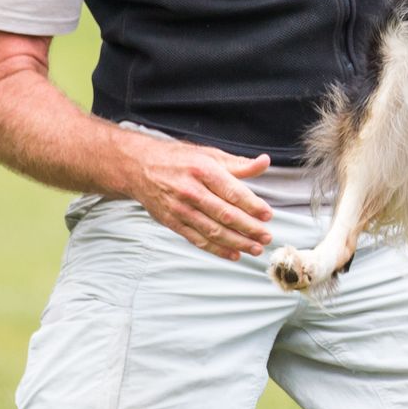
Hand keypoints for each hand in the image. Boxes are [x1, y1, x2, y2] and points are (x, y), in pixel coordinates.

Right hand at [131, 140, 273, 260]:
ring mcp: (180, 209)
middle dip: (249, 228)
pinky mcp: (172, 222)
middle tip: (266, 236)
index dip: (253, 205)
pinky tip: (234, 254)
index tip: (268, 215)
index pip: (233, 192)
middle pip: (225, 214)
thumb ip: (238, 164)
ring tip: (255, 248)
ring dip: (237, 242)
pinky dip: (217, 249)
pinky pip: (197, 240)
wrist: (140, 167)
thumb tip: (265, 162)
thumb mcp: (209, 154)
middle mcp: (191, 191)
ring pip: (213, 231)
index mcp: (203, 170)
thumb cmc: (179, 159)